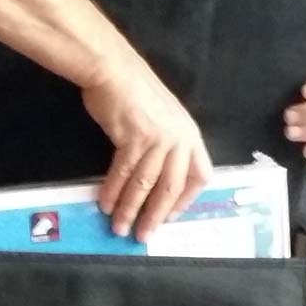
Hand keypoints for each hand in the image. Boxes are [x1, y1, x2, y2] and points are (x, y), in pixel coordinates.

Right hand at [82, 47, 211, 242]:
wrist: (113, 70)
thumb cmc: (136, 93)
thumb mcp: (164, 119)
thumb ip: (167, 145)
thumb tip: (158, 179)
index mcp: (191, 135)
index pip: (200, 176)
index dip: (186, 201)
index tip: (170, 218)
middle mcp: (179, 138)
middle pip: (171, 187)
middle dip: (155, 216)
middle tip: (143, 236)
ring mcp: (158, 138)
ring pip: (145, 185)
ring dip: (130, 209)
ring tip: (119, 227)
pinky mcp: (134, 137)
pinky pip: (123, 173)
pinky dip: (113, 192)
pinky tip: (106, 205)